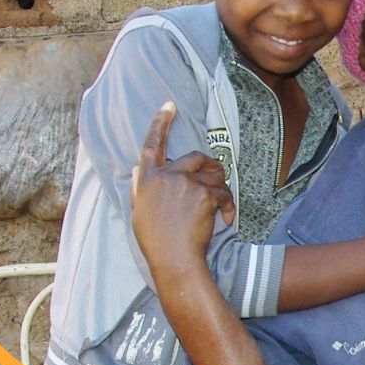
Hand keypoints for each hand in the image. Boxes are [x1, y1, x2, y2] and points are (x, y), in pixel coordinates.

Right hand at [130, 101, 235, 275]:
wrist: (174, 259)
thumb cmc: (156, 241)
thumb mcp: (139, 212)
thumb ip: (139, 188)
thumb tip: (136, 167)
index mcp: (147, 180)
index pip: (152, 145)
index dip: (160, 122)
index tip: (169, 105)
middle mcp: (165, 177)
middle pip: (194, 157)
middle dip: (210, 166)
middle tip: (216, 180)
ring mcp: (184, 184)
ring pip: (213, 175)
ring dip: (220, 190)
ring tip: (220, 209)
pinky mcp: (203, 193)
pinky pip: (223, 192)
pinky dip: (228, 206)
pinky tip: (226, 219)